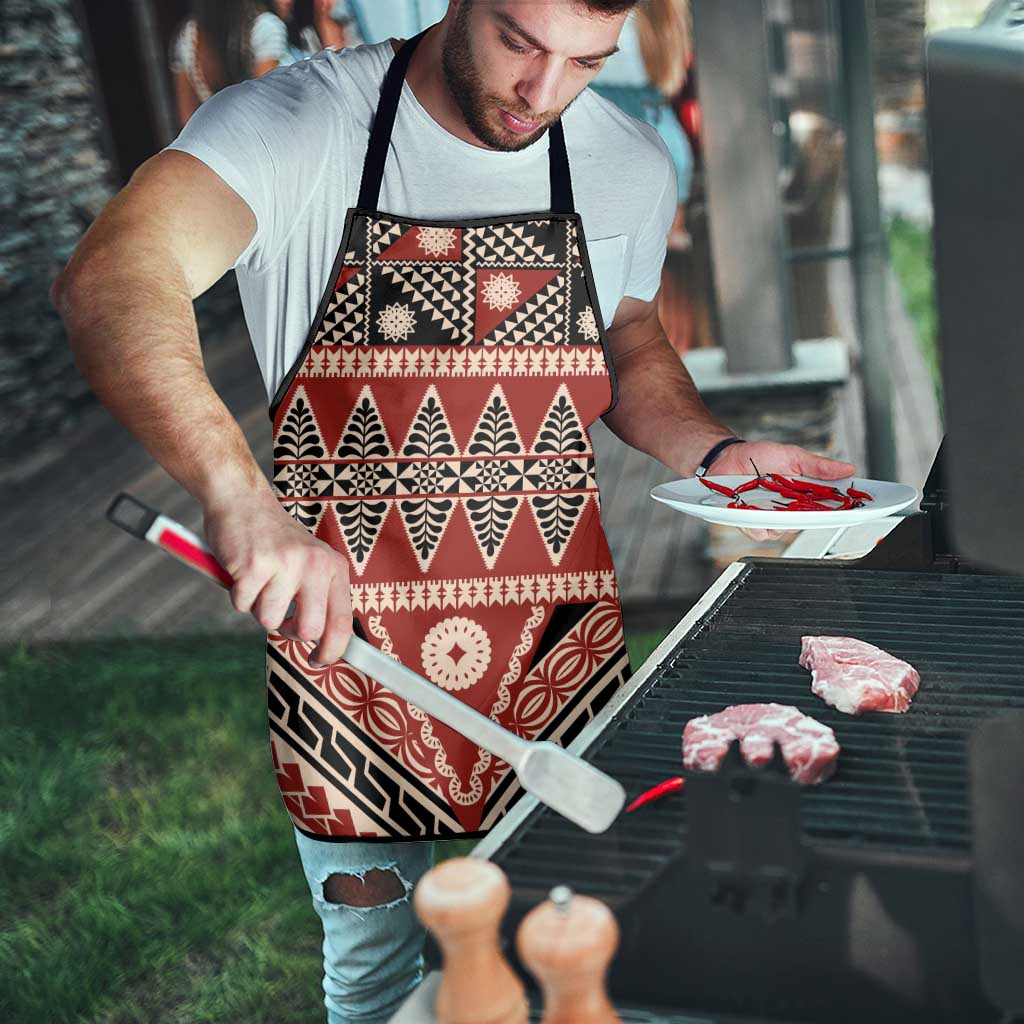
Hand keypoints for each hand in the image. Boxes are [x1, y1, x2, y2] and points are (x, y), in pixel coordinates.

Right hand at [203, 490, 351, 666]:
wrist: (242, 499)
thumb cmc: (274, 539)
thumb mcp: (310, 561)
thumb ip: (319, 596)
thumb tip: (325, 643)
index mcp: (333, 566)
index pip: (342, 621)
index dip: (332, 651)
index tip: (319, 661)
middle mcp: (315, 565)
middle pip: (308, 630)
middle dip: (288, 632)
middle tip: (279, 616)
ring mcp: (285, 564)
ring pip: (269, 621)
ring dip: (258, 607)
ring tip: (259, 580)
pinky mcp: (253, 566)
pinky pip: (242, 605)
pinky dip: (237, 594)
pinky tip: (242, 570)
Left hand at [709, 440, 856, 542]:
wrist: (726, 457)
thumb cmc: (758, 457)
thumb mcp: (792, 456)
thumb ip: (818, 466)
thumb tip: (848, 468)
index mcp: (803, 495)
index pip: (828, 507)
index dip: (844, 510)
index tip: (857, 508)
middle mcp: (788, 510)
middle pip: (808, 523)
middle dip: (812, 517)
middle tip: (813, 506)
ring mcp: (769, 518)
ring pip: (784, 531)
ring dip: (781, 519)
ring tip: (775, 503)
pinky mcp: (750, 523)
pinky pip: (759, 531)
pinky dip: (758, 523)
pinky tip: (755, 512)